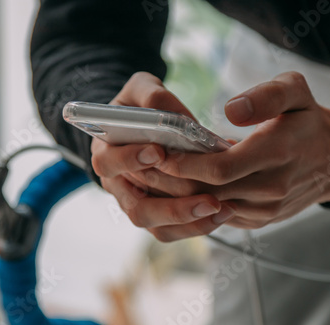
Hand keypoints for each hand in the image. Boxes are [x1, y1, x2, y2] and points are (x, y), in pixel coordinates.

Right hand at [91, 72, 235, 241]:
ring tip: (221, 209)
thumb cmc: (138, 107)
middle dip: (173, 206)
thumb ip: (150, 95)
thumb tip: (167, 110)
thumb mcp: (140, 89)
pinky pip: (170, 231)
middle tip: (209, 199)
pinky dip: (196, 226)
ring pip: (155, 224)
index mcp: (105, 151)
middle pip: (137, 207)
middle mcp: (117, 183)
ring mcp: (134, 203)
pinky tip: (224, 214)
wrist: (138, 126)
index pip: (108, 163)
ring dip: (189, 220)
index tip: (158, 152)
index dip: (130, 160)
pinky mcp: (153, 215)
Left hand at [153, 71, 329, 228]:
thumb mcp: (296, 91)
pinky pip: (220, 217)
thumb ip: (266, 96)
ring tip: (153, 177)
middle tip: (143, 165)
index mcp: (277, 152)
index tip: (158, 151)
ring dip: (178, 195)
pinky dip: (196, 205)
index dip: (183, 163)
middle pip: (207, 192)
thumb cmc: (310, 121)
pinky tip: (179, 190)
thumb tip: (231, 111)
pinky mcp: (261, 220)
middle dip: (171, 180)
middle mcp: (271, 188)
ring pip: (210, 208)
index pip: (218, 168)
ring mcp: (266, 209)